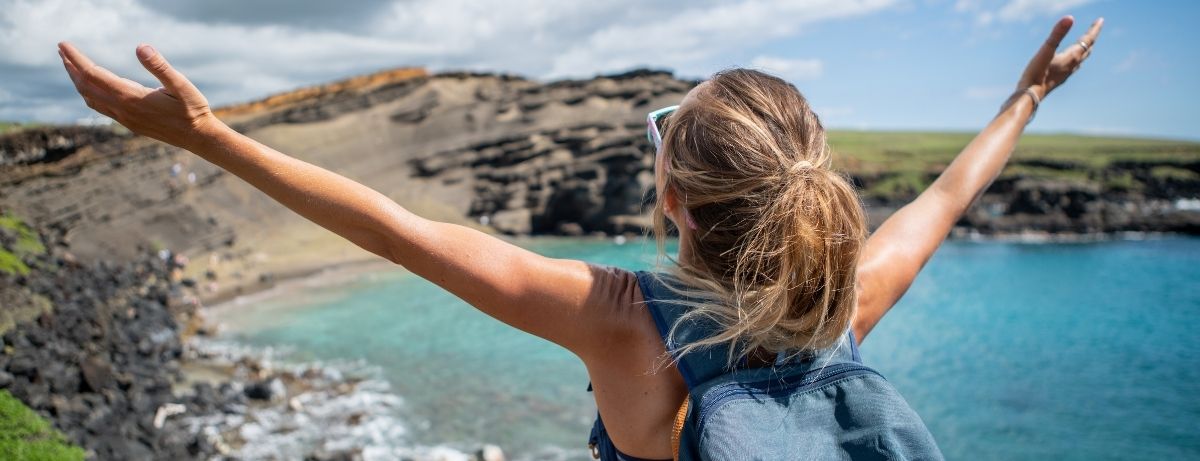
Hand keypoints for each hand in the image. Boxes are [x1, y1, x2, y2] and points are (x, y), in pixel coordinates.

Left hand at [58, 42, 222, 149]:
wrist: (198, 137)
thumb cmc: (193, 109)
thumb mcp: (181, 84)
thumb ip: (160, 66)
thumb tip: (140, 47)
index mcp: (131, 98)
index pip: (93, 75)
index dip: (76, 59)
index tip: (63, 44)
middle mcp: (123, 110)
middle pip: (86, 87)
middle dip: (71, 68)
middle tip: (62, 50)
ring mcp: (125, 118)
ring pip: (90, 98)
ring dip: (78, 81)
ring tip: (71, 66)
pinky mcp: (129, 123)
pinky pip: (100, 107)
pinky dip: (89, 93)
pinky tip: (91, 87)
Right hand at [1017, 16, 1103, 99]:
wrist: (1030, 96)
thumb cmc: (1037, 73)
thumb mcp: (1046, 50)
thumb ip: (1057, 34)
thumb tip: (1069, 18)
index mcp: (1072, 56)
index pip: (1087, 40)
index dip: (1094, 29)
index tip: (1100, 20)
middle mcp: (1072, 65)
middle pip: (1087, 49)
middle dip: (1091, 38)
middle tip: (1095, 29)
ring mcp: (1066, 73)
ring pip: (1081, 59)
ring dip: (1085, 50)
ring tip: (1087, 44)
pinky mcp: (1059, 79)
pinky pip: (1073, 67)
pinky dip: (1076, 60)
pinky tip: (1071, 63)